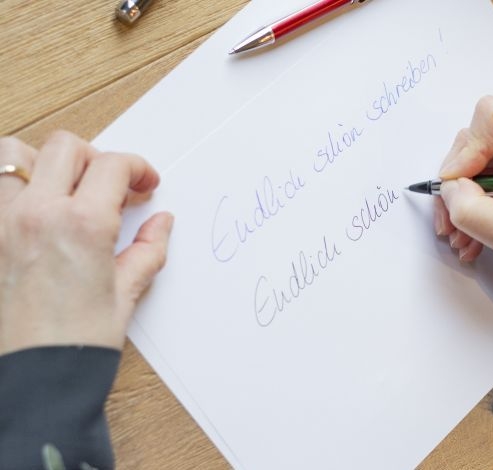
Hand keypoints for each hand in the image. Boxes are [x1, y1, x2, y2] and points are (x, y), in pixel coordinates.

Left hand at [0, 131, 172, 354]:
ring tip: (62, 188)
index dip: (137, 168)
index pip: (112, 165)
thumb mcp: (125, 292)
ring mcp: (3, 223)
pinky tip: (34, 212)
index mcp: (82, 224)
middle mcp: (37, 214)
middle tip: (110, 185)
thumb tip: (160, 224)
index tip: (145, 184)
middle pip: (65, 147)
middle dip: (95, 158)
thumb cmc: (76, 343)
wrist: (34, 377)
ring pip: (13, 156)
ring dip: (42, 162)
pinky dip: (13, 189)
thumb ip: (146, 249)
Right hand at [434, 96, 492, 286]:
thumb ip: (474, 211)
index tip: (458, 186)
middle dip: (459, 181)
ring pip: (471, 160)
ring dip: (460, 199)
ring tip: (462, 235)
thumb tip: (448, 190)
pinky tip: (471, 233)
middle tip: (454, 219)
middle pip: (476, 138)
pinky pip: (477, 176)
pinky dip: (468, 204)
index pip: (492, 116)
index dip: (468, 149)